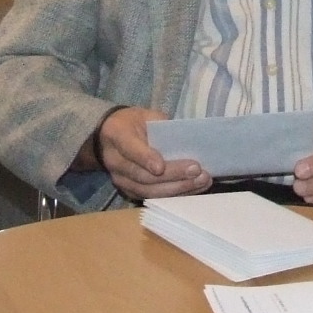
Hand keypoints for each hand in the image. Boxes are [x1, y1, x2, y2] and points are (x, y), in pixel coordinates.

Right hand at [94, 108, 209, 199]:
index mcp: (117, 134)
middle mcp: (114, 161)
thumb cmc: (134, 123)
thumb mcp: (146, 115)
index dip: (145, 159)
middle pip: (143, 175)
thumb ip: (163, 126)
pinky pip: (152, 197)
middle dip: (172, 175)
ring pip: (148, 191)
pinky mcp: (129, 191)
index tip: (161, 167)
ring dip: (178, 188)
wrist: (111, 136)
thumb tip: (188, 140)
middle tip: (197, 171)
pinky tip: (194, 189)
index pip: (130, 149)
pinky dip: (175, 195)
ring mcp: (120, 179)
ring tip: (201, 181)